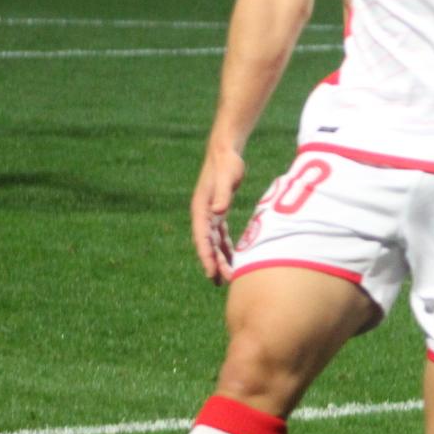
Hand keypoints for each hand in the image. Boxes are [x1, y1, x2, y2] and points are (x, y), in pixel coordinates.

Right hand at [189, 147, 247, 284]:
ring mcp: (210, 214)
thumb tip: (218, 211)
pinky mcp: (218, 212)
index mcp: (201, 209)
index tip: (211, 273)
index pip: (202, 239)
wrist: (225, 151)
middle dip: (215, 263)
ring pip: (214, 242)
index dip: (206, 257)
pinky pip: (220, 235)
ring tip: (227, 278)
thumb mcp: (227, 178)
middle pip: (207, 245)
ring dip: (220, 259)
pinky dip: (226, 247)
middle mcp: (203, 215)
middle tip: (223, 281)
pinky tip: (233, 259)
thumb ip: (223, 194)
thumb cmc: (227, 164)